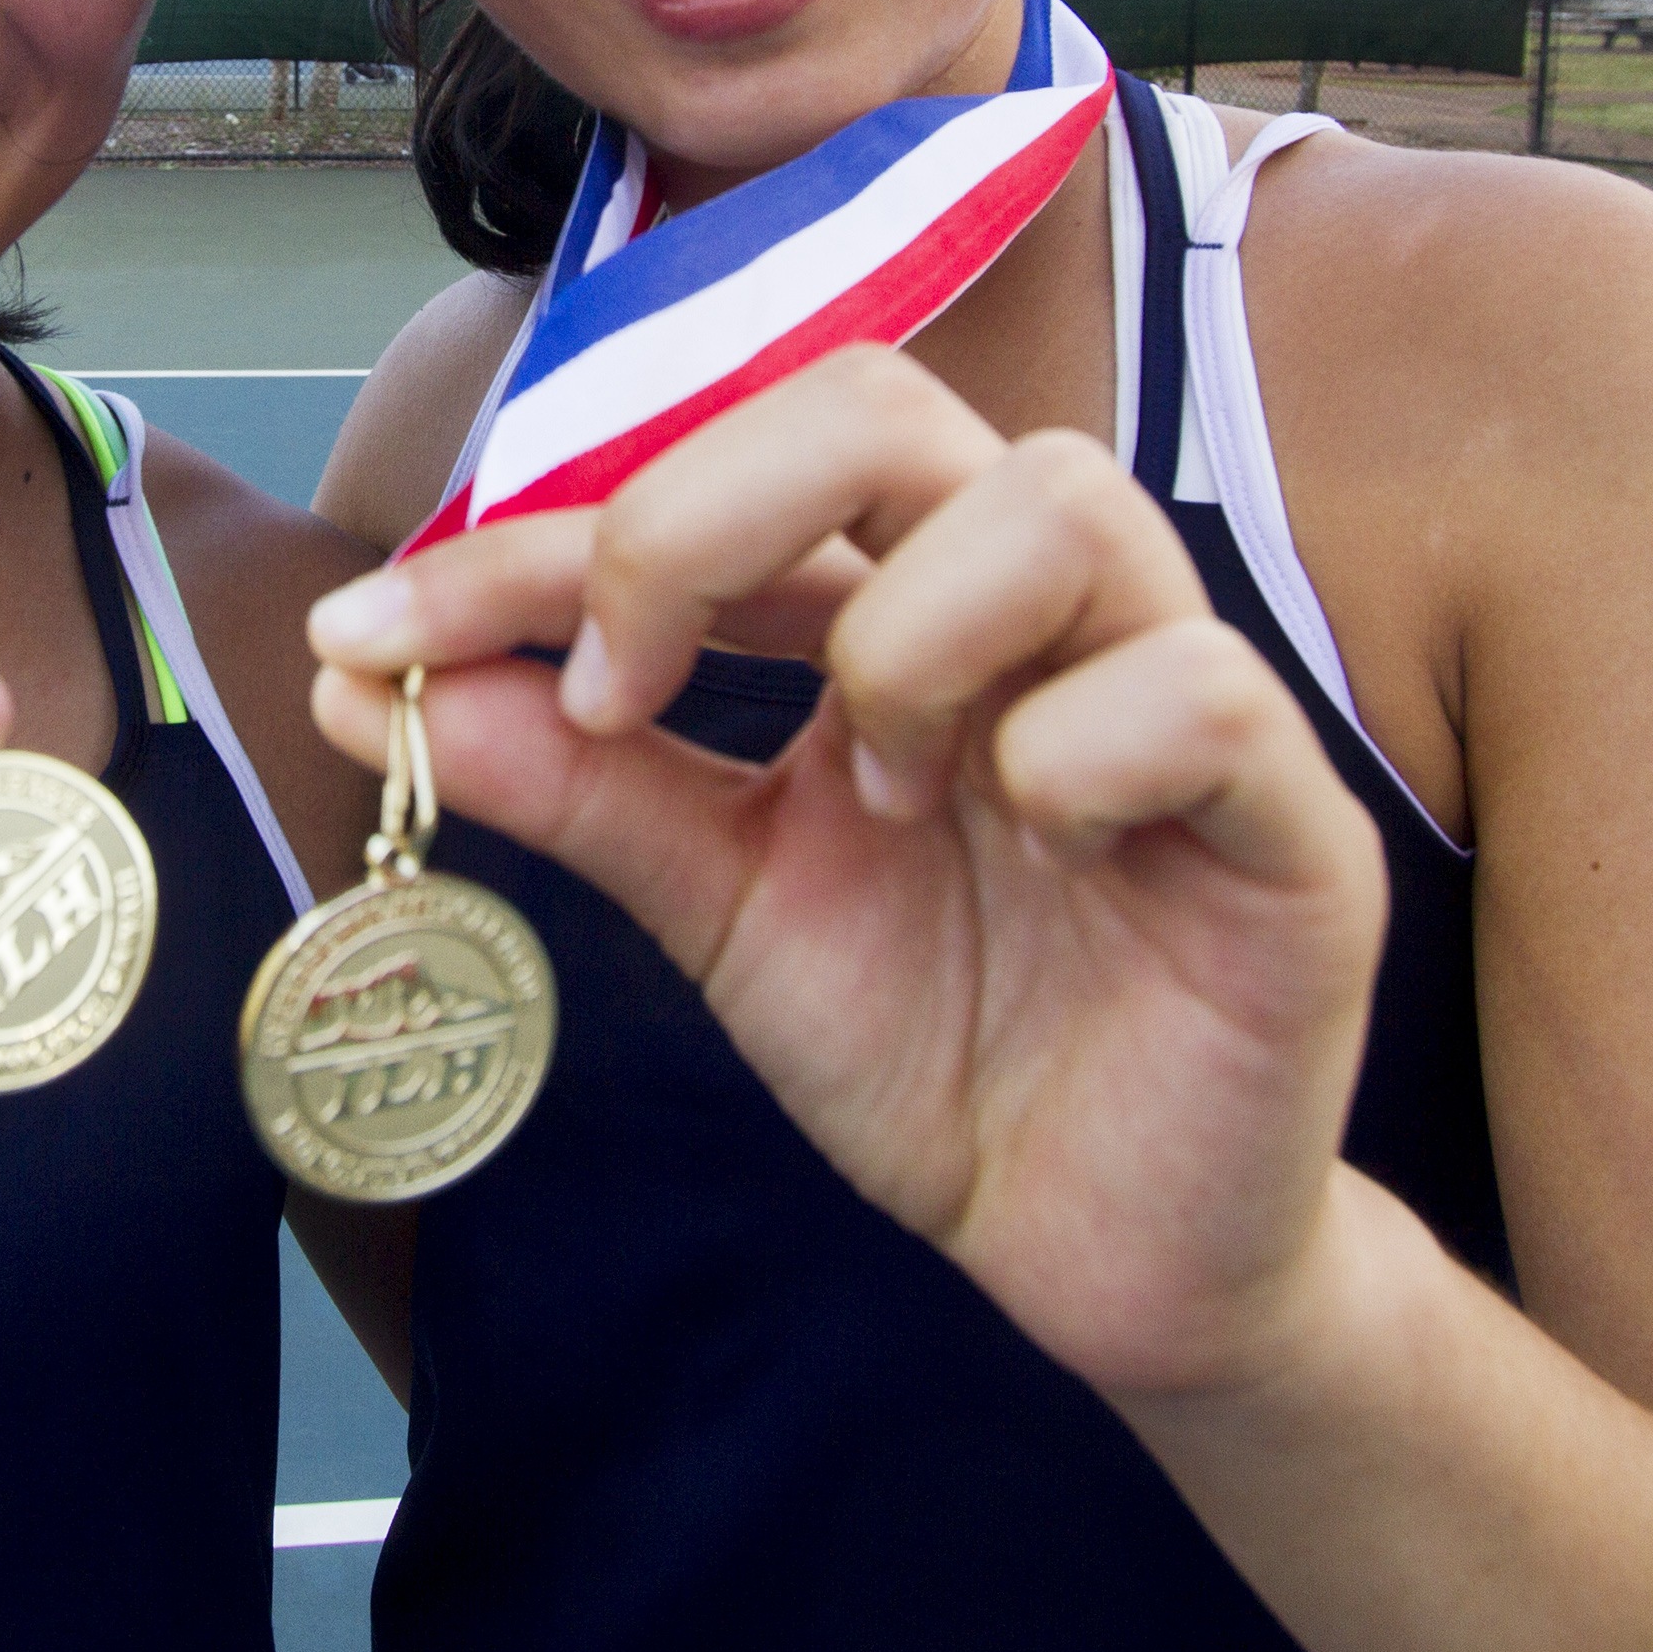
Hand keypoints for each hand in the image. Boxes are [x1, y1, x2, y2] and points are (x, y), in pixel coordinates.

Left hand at [306, 346, 1389, 1401]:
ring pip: (1060, 500)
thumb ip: (575, 783)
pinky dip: (1079, 746)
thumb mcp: (718, 906)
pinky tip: (1030, 837)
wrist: (1093, 1248)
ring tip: (879, 791)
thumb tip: (365, 679)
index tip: (374, 633)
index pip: (703, 482)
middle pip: (880, 403)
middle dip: (701, 515)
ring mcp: (1170, 685)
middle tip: (621, 683)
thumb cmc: (934, 1043)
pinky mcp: (1288, 817)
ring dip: (908, 634)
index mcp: (889, 598)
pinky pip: (1199, 689)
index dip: (526, 540)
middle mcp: (1029, 603)